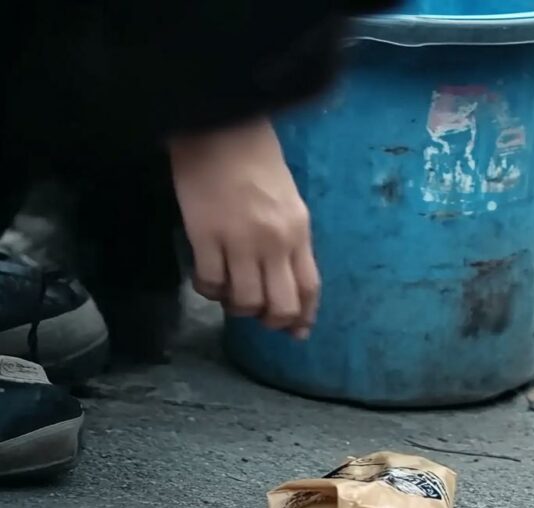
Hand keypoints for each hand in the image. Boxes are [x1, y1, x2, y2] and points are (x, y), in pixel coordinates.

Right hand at [168, 116, 319, 338]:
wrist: (222, 130)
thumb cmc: (257, 161)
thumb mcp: (289, 201)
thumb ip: (290, 239)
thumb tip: (286, 276)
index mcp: (299, 232)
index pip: (309, 287)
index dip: (304, 316)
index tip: (297, 332)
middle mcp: (275, 242)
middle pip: (281, 304)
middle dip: (271, 321)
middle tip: (258, 316)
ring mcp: (239, 240)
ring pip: (244, 301)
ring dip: (236, 307)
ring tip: (230, 293)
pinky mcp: (204, 235)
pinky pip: (209, 282)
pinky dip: (208, 291)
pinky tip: (207, 280)